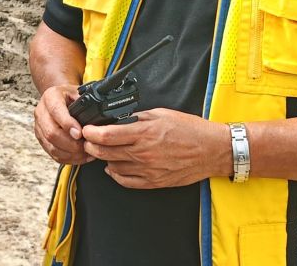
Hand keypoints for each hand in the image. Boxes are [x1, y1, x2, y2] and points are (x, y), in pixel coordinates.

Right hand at [34, 84, 91, 165]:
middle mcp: (41, 112)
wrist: (58, 97)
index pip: (56, 111)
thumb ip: (84, 103)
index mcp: (50, 97)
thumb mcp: (77, 92)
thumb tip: (94, 119)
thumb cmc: (69, 96)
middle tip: (86, 146)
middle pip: (51, 133)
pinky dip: (68, 158)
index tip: (80, 134)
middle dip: (71, 143)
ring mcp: (39, 127)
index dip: (68, 124)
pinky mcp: (41, 139)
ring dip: (70, 153)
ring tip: (85, 153)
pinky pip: (53, 154)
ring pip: (52, 146)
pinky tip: (80, 157)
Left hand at [81, 108, 228, 188]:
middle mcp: (144, 153)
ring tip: (103, 152)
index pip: (107, 136)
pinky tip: (114, 166)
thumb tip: (118, 120)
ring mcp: (148, 170)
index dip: (91, 133)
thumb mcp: (161, 114)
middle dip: (91, 147)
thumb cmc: (189, 129)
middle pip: (105, 153)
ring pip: (113, 168)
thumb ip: (137, 118)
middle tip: (88, 141)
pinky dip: (116, 174)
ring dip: (104, 160)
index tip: (86, 130)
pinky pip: (126, 182)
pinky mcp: (153, 182)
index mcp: (144, 133)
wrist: (211, 150)